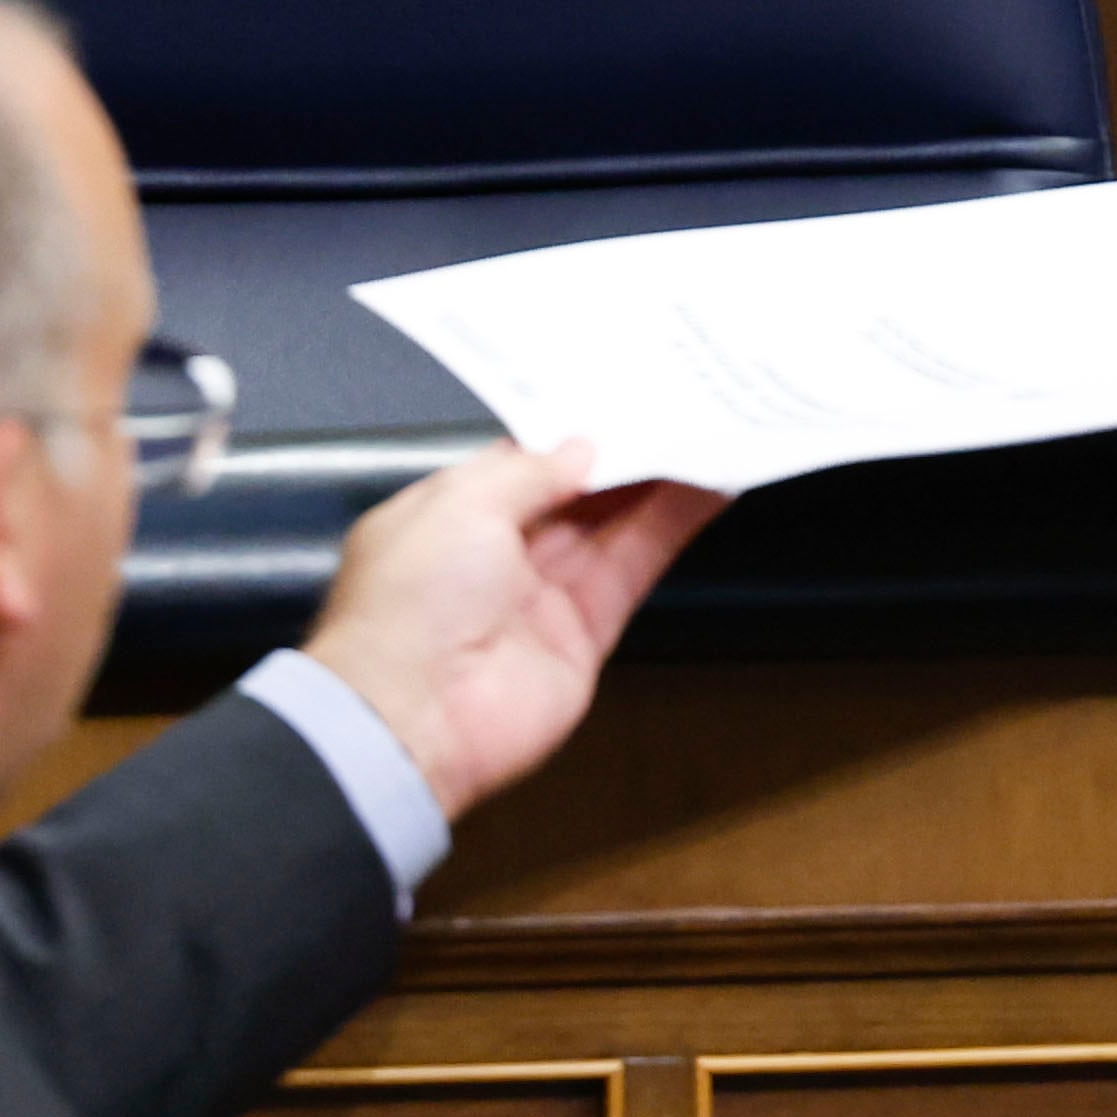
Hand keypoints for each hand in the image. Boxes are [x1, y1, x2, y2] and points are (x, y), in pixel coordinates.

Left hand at [301, 441, 724, 818]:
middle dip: (622, 453)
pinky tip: (708, 490)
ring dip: (660, 483)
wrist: (416, 718)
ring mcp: (542, 596)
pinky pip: (634, 569)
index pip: (521, 463)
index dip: (570, 433)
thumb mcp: (462, 503)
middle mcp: (496, 555)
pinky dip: (672, 529)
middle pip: (576, 493)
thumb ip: (528, 470)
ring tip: (708, 435)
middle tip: (676, 408)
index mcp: (449, 516)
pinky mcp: (585, 634)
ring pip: (614, 526)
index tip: (617, 398)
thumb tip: (579, 449)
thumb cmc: (408, 606)